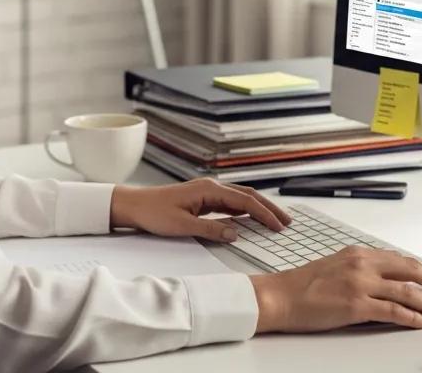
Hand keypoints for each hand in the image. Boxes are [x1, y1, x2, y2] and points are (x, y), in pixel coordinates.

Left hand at [109, 178, 291, 242]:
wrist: (133, 206)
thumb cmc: (154, 213)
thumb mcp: (182, 226)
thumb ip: (211, 230)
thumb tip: (236, 233)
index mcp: (209, 190)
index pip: (245, 201)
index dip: (264, 214)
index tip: (279, 226)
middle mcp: (211, 187)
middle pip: (248, 195)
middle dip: (269, 208)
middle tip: (287, 221)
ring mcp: (208, 192)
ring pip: (241, 198)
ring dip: (259, 208)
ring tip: (275, 220)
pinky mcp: (203, 199)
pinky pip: (230, 204)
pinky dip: (245, 210)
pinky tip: (251, 219)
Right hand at [249, 245, 421, 332]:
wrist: (279, 296)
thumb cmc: (301, 285)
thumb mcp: (335, 266)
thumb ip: (360, 269)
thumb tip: (383, 281)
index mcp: (357, 253)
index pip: (398, 259)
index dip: (421, 268)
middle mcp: (362, 264)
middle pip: (409, 270)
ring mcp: (360, 284)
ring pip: (406, 292)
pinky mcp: (357, 306)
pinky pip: (393, 312)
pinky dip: (412, 317)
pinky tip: (421, 322)